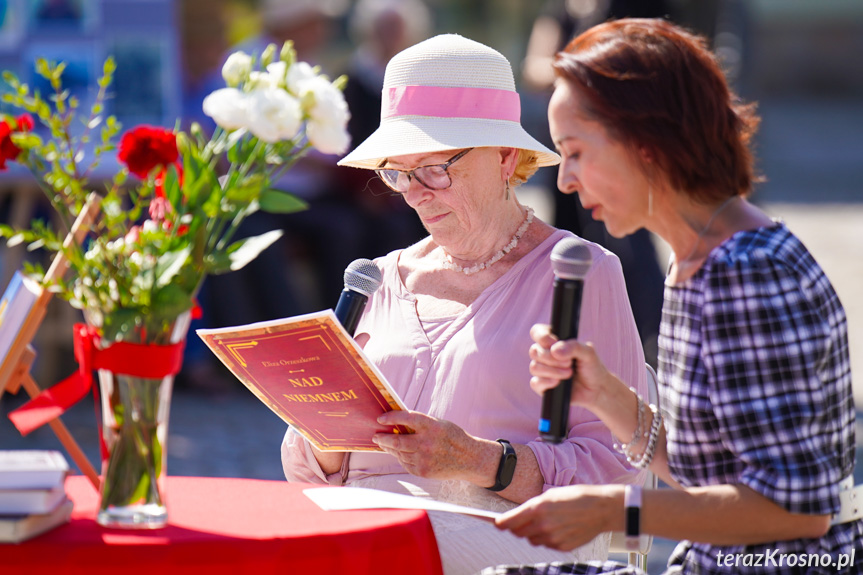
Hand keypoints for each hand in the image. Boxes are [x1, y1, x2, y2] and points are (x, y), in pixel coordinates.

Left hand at [374, 411, 491, 481]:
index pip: (406, 418)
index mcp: (432, 426)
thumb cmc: (452, 437)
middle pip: (397, 440)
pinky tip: (399, 453)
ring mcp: (424, 459)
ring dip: (390, 447)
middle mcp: (427, 443)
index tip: (380, 419)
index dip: (391, 417)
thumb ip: (420, 423)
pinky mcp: (423, 471)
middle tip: (376, 436)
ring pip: (399, 453)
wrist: (469, 459)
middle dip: (383, 438)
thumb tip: (396, 422)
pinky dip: (400, 457)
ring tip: (384, 443)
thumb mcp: (439, 424)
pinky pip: (405, 463)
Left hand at [495, 484, 619, 550]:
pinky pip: (547, 545)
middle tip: (523, 521)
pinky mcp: (562, 547)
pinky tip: (559, 528)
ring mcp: (552, 538)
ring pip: (532, 540)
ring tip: (547, 522)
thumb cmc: (576, 496)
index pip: (509, 522)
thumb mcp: (551, 494)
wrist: (601, 508)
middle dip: (518, 527)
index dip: (499, 523)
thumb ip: (532, 507)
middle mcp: (543, 524)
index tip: (496, 523)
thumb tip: (518, 517)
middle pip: (518, 533)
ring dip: (534, 533)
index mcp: (537, 508)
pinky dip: (548, 538)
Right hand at [528, 324, 614, 408]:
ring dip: (553, 371)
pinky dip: (547, 382)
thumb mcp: (588, 353)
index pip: (537, 332)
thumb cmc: (592, 368)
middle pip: (534, 351)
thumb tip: (554, 351)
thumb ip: (574, 347)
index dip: (542, 336)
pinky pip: (535, 383)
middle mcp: (546, 355)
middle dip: (551, 358)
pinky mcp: (542, 387)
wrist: (597, 390)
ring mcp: (543, 371)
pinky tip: (558, 382)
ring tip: (569, 373)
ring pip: (534, 367)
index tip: (554, 342)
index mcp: (554, 342)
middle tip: (569, 362)